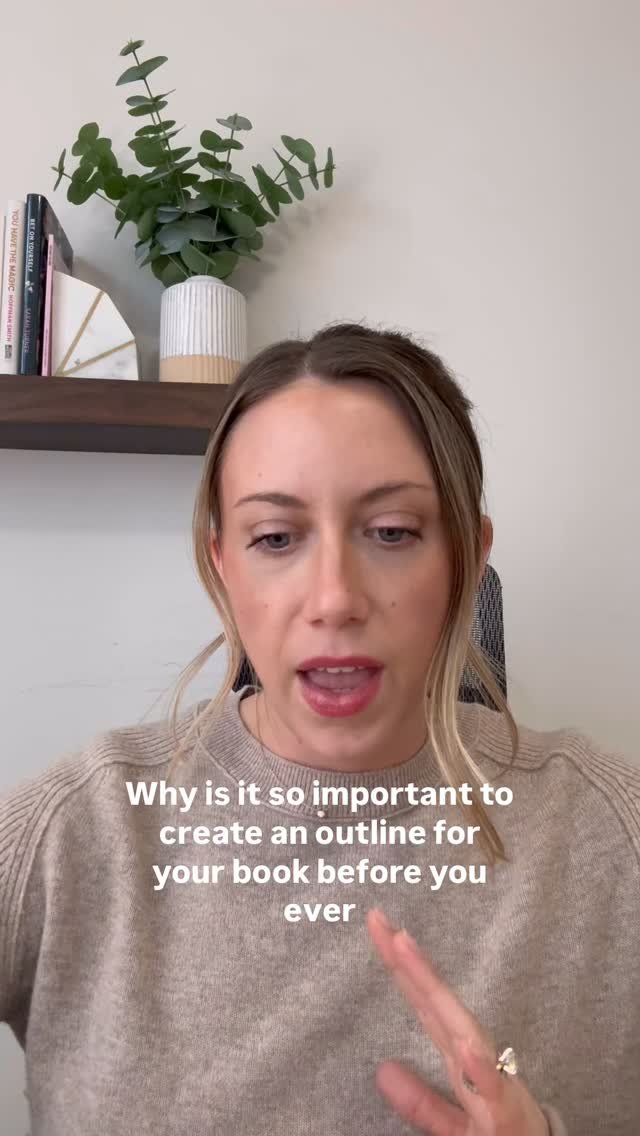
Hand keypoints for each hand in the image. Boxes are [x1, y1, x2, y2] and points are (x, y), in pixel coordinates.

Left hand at [367, 908, 548, 1134]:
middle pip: (433, 1002)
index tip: (377, 929)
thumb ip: (420, 1100)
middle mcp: (472, 1057)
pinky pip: (492, 1086)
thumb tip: (382, 1073)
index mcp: (457, 1056)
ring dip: (433, 988)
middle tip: (379, 920)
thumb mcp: (452, 1122)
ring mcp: (490, 1079)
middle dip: (407, 961)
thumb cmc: (503, 1134)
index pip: (421, 1003)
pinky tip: (464, 1046)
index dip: (398, 967)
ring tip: (406, 950)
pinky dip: (479, 1065)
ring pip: (459, 1028)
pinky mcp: (505, 1111)